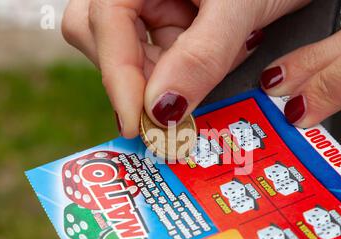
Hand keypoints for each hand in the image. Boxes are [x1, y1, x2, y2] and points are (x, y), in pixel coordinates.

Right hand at [62, 0, 309, 136]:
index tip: (139, 124)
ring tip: (218, 60)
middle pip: (102, 40)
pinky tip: (220, 55)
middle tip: (177, 108)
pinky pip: (158, 55)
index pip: (103, 21)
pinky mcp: (167, 21)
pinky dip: (182, 71)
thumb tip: (161, 110)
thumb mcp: (237, 7)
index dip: (118, 78)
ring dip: (164, 75)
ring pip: (129, 53)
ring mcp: (148, 4)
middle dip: (140, 78)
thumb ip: (199, 55)